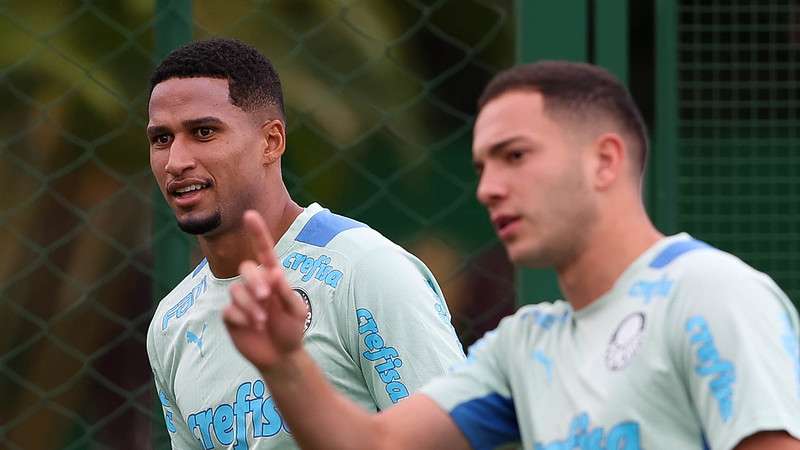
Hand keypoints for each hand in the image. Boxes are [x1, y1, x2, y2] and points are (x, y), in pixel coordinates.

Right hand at [223, 210, 307, 372]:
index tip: (250, 215)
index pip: (263, 251)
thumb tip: (275, 272)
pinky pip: (228, 310)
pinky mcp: (230, 316)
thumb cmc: (292, 329)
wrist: (281, 355)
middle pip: (246, 268)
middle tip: (266, 297)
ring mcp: (241, 299)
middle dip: (254, 281)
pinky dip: (241, 318)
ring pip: (236, 290)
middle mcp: (255, 284)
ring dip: (250, 305)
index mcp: (273, 277)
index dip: (257, 233)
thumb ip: (286, 292)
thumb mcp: (297, 311)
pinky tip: (252, 327)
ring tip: (262, 321)